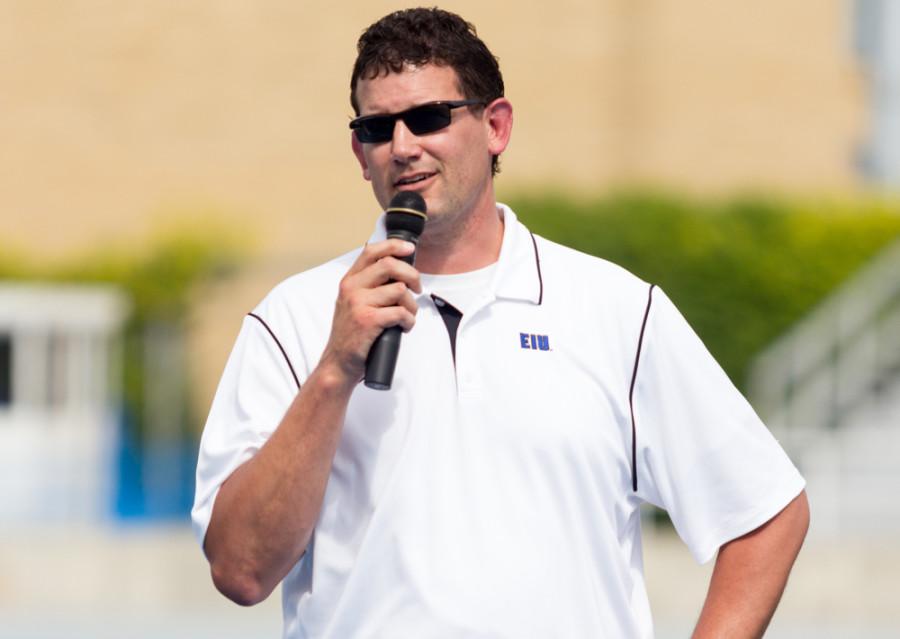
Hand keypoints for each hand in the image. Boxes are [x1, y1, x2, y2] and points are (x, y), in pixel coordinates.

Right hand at [319, 239, 421, 384]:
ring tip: (407, 316)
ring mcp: (359, 304)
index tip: (409, 249)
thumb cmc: (351, 335)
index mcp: (349, 281)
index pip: (371, 251)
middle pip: (389, 265)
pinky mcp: (368, 320)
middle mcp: (351, 288)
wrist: (338, 363)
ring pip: (400, 290)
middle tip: (417, 288)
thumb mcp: (352, 303)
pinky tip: (403, 327)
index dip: (394, 246)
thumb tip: (397, 272)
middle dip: (411, 275)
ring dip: (411, 305)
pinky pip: (401, 312)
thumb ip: (368, 286)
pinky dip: (409, 321)